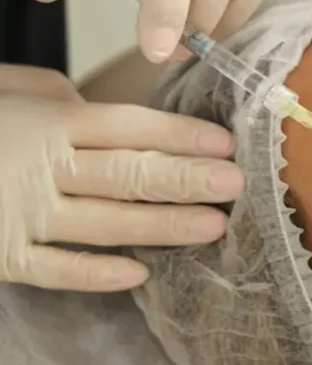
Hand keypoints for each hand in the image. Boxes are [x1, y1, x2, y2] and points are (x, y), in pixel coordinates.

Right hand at [0, 65, 243, 291]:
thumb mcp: (4, 89)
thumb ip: (55, 97)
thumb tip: (100, 109)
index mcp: (44, 120)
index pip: (127, 126)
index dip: (179, 135)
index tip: (225, 143)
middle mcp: (39, 166)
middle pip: (128, 173)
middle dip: (186, 179)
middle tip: (236, 185)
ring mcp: (19, 214)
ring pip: (105, 223)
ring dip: (162, 226)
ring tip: (212, 227)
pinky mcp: (0, 255)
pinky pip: (55, 269)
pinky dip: (96, 274)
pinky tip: (139, 275)